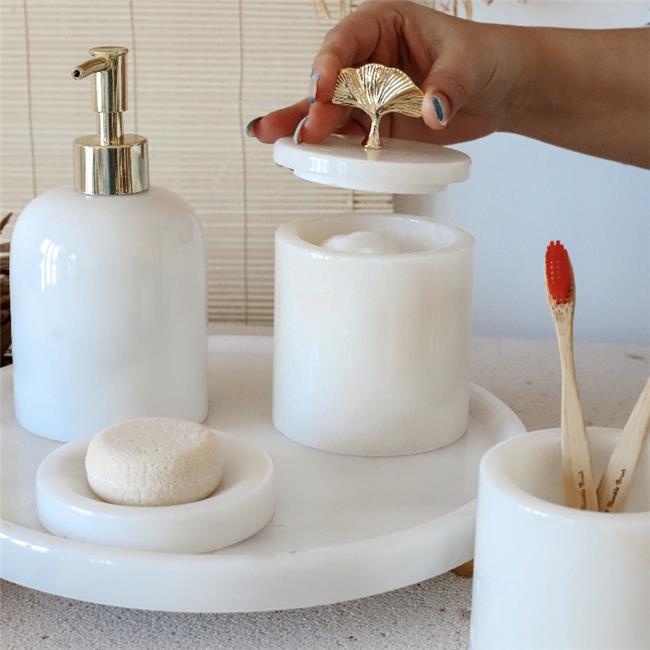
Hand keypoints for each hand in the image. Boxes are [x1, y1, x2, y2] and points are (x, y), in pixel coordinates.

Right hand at [248, 0, 528, 145]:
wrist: (501, 89)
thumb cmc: (486, 58)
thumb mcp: (469, 64)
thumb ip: (447, 86)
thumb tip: (431, 111)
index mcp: (384, 26)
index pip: (347, 39)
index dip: (330, 62)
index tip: (322, 85)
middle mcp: (369, 60)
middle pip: (331, 81)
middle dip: (315, 105)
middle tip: (307, 129)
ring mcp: (370, 95)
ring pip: (329, 110)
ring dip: (303, 126)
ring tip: (270, 138)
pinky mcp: (376, 125)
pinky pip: (347, 136)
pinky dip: (326, 147)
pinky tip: (300, 155)